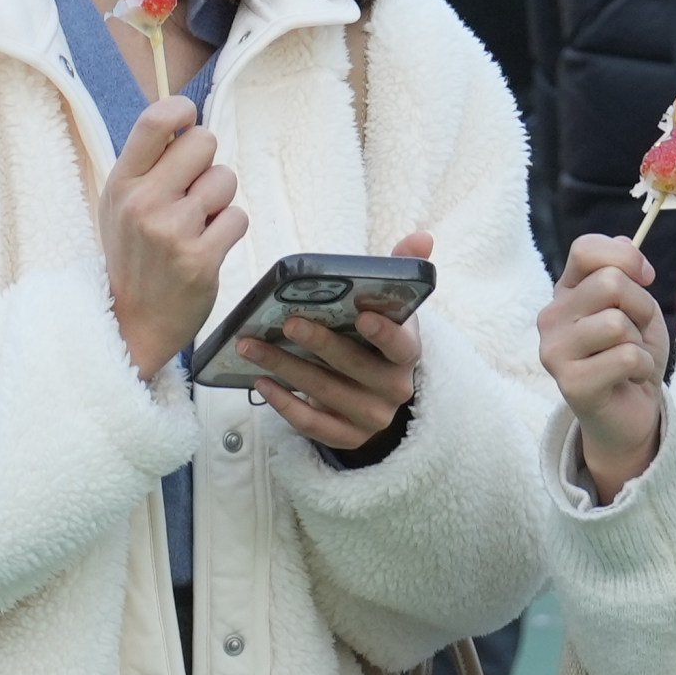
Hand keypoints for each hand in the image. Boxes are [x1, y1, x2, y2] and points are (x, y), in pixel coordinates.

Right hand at [100, 95, 245, 379]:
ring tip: (196, 226)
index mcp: (122, 183)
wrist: (131, 324)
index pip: (155, 121)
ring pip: (225, 180)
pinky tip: (207, 247)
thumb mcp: (121, 205)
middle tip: (193, 190)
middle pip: (203, 141)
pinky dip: (228, 231)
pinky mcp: (200, 259)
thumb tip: (186, 120)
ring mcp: (172, 231)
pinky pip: (237, 217)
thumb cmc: (133, 256)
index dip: (182, 110)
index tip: (188, 121)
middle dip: (207, 162)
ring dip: (219, 201)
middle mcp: (144, 202)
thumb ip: (148, 164)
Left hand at [240, 231, 431, 454]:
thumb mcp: (391, 306)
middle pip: (355, 368)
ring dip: (286, 369)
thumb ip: (403, 270)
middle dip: (319, 344)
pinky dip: (284, 405)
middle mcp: (394, 390)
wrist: (375, 391)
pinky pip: (312, 425)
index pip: (402, 346)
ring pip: (326, 394)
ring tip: (252, 346)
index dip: (385, 332)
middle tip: (287, 323)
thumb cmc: (374, 337)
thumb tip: (422, 237)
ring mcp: (370, 418)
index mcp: (407, 354)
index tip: (360, 314)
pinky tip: (261, 382)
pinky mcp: (345, 437)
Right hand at [537, 236, 669, 502]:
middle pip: (609, 282)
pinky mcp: (570, 383)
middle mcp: (551, 317)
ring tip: (630, 358)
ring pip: (617, 322)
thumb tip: (627, 244)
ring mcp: (555, 351)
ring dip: (640, 342)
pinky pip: (626, 357)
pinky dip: (642, 367)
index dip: (626, 258)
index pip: (586, 249)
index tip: (645, 279)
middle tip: (637, 333)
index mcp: (565, 291)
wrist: (632, 411)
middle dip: (641, 306)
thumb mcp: (636, 304)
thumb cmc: (631, 353)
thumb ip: (625, 270)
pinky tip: (629, 379)